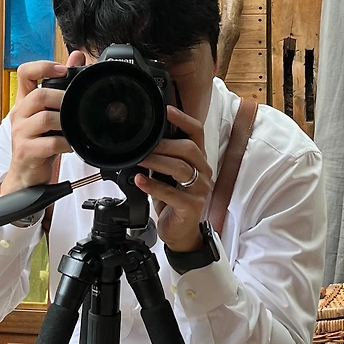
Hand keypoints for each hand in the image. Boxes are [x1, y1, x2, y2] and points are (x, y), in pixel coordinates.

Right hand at [0, 51, 87, 196]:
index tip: (62, 69)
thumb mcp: (49, 112)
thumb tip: (77, 56)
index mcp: (24, 101)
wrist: (27, 174)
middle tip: (75, 106)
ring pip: (45, 119)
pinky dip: (65, 143)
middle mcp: (19, 114)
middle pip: (39, 96)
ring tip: (74, 127)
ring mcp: (20, 133)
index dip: (43, 66)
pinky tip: (70, 145)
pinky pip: (50, 143)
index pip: (25, 73)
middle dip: (62, 99)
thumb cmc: (39, 142)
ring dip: (65, 122)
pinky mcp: (26, 151)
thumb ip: (62, 85)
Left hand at [134, 105, 210, 252]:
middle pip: (189, 149)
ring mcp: (200, 190)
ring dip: (157, 162)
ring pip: (181, 168)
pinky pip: (172, 193)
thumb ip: (162, 158)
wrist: (180, 233)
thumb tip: (141, 142)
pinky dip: (153, 186)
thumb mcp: (168, 175)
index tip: (166, 110)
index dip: (183, 120)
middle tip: (143, 146)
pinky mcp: (191, 206)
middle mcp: (203, 173)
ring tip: (140, 160)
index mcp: (198, 161)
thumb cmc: (173, 201)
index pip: (197, 133)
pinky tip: (140, 181)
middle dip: (164, 144)